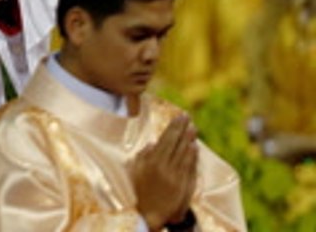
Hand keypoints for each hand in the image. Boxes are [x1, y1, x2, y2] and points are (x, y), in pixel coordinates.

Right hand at [133, 114, 198, 228]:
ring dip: (190, 139)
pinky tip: (194, 146)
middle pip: (177, 143)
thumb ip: (143, 156)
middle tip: (187, 116)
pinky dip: (193, 155)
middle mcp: (166, 167)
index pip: (166, 139)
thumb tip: (153, 143)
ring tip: (193, 128)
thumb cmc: (141, 191)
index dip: (174, 127)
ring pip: (185, 153)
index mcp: (152, 162)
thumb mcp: (136, 171)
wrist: (151, 214)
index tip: (179, 116)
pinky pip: (190, 166)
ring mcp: (177, 176)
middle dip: (182, 129)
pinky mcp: (185, 184)